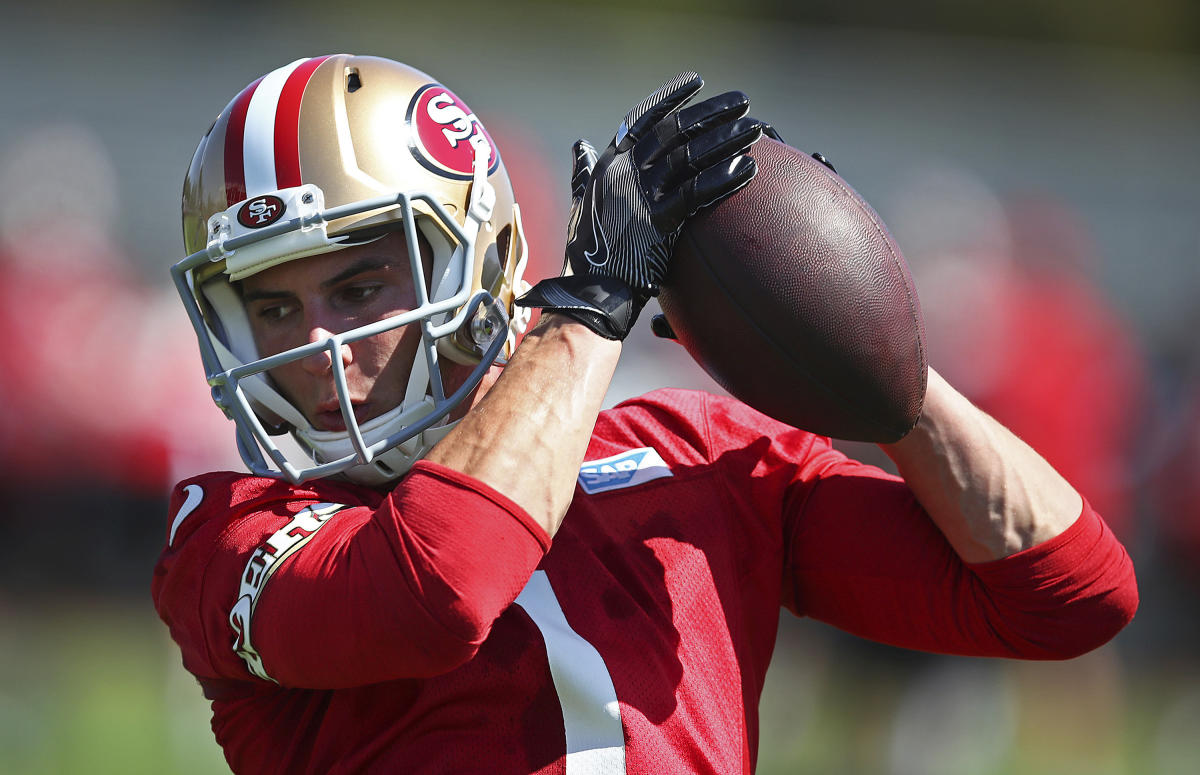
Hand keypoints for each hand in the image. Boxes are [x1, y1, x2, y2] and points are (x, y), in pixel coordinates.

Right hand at [517, 71, 762, 339]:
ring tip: (756, 129)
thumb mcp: (581, 204)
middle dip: (711, 113)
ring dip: (726, 140)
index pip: (642, 119)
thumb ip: (584, 173)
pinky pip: (696, 194)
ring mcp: (641, 197)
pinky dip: (724, 179)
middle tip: (742, 102)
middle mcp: (624, 174)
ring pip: (690, 157)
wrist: (588, 294)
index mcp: (608, 166)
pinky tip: (749, 169)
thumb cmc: (587, 254)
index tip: (696, 83)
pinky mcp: (658, 224)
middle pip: (674, 131)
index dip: (670, 98)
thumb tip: (581, 147)